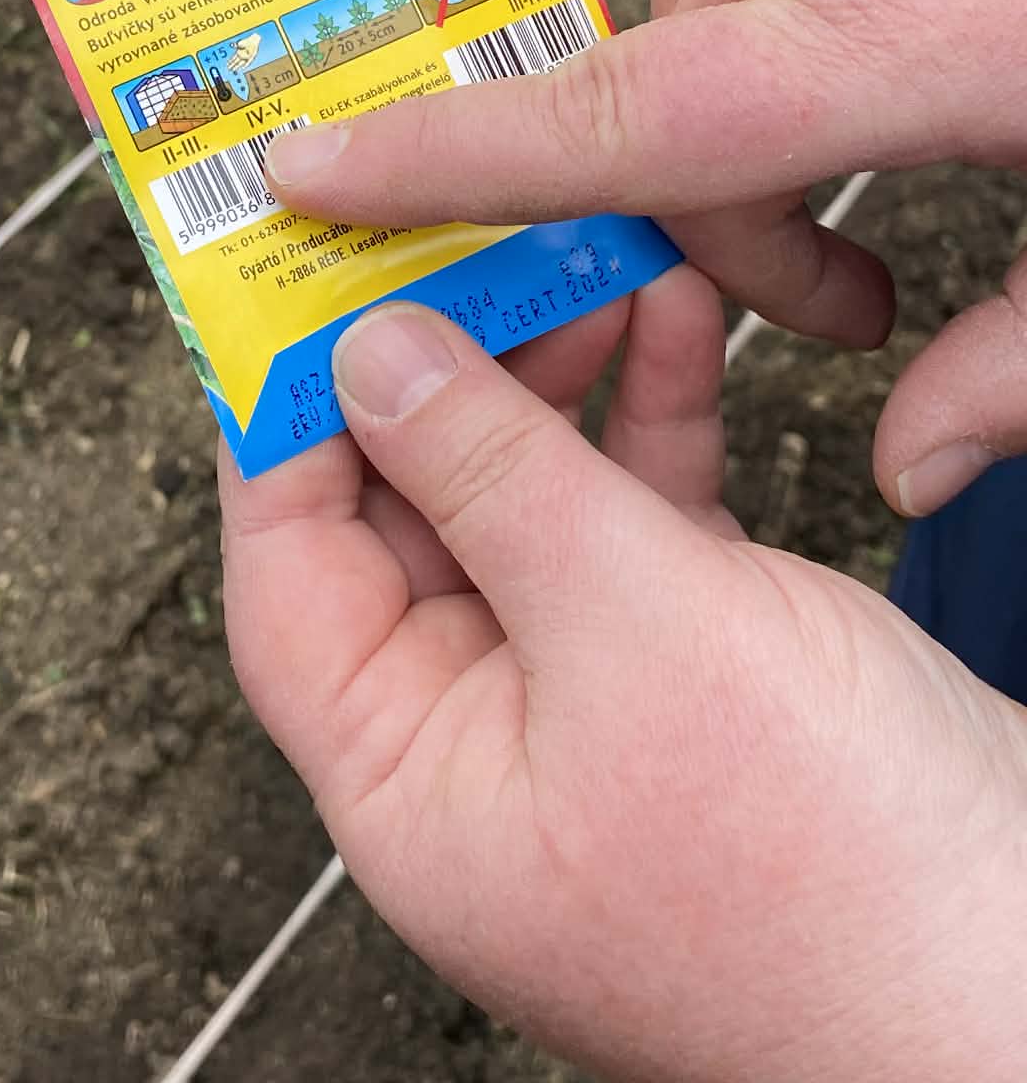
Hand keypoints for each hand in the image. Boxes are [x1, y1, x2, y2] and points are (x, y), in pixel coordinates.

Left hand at [220, 299, 1026, 1081]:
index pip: (292, 575)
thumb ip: (488, 477)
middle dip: (443, 374)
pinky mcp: (695, 671)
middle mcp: (483, 750)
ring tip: (584, 260)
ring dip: (558, 378)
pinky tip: (671, 323)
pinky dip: (651, 420)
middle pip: (410, 521)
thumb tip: (365, 359)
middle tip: (462, 250)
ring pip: (530, 505)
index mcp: (414, 786)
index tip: (305, 295)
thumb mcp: (634, 631)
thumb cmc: (840, 880)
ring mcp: (590, 708)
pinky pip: (637, 522)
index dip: (288, 425)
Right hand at [265, 0, 1026, 515]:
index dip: (447, 163)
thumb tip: (911, 472)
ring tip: (883, 67)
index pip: (620, 121)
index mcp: (888, 24)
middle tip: (853, 279)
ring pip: (686, 1)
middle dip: (735, 217)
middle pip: (663, 110)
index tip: (304, 172)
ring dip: (750, 65)